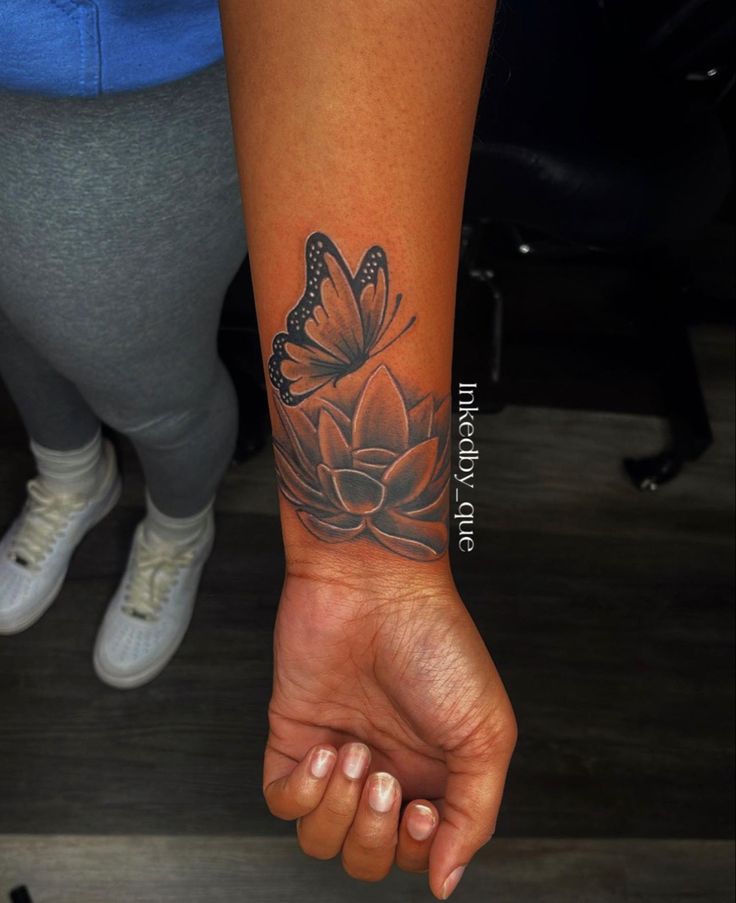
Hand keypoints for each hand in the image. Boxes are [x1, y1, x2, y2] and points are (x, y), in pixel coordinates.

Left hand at [262, 567, 516, 898]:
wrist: (375, 585)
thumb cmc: (436, 643)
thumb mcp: (485, 732)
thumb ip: (475, 814)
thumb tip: (448, 881)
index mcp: (433, 774)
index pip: (418, 854)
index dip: (417, 850)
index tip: (424, 809)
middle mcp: (383, 770)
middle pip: (367, 857)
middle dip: (373, 834)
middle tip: (383, 777)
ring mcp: (336, 756)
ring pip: (321, 840)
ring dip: (337, 810)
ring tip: (353, 754)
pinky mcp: (293, 737)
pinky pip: (282, 804)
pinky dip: (302, 792)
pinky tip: (325, 749)